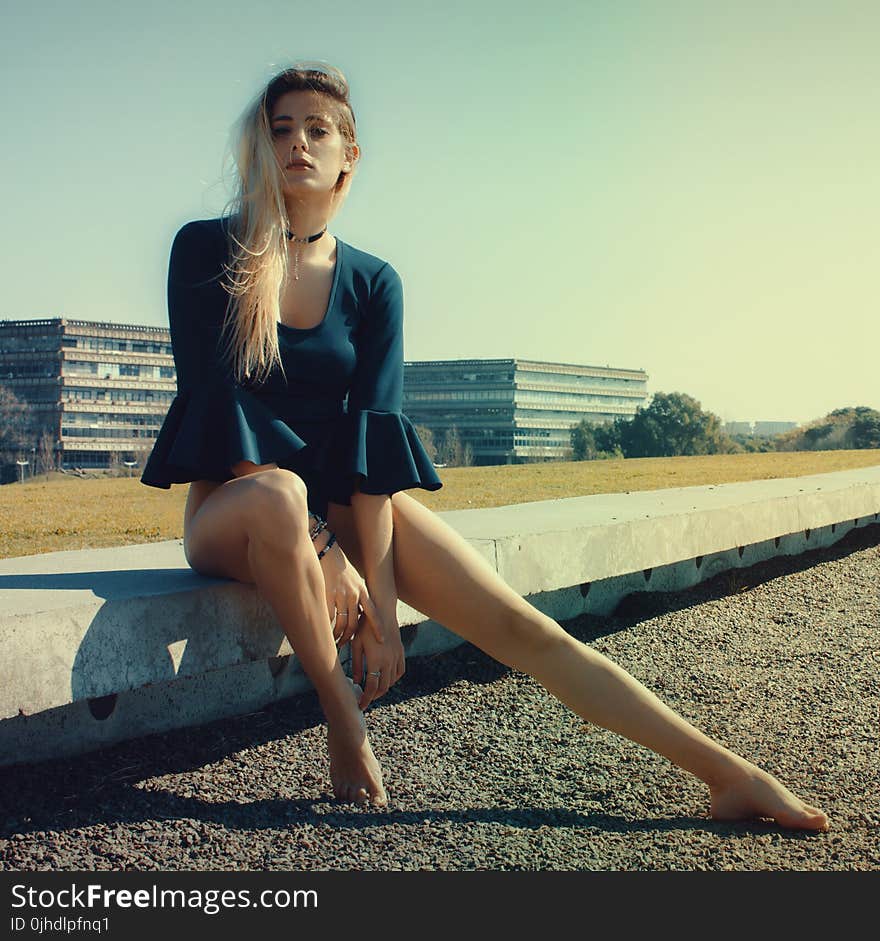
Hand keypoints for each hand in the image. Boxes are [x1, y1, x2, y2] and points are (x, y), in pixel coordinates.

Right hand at [316, 533, 383, 647]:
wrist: (328, 554)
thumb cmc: (341, 569)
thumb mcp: (354, 582)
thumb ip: (357, 597)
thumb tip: (359, 614)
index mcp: (363, 591)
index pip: (373, 613)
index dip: (377, 627)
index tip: (381, 639)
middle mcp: (354, 594)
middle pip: (354, 623)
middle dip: (350, 637)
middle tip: (345, 645)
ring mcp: (341, 595)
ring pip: (342, 623)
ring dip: (338, 635)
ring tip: (335, 640)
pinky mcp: (328, 595)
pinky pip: (329, 617)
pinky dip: (328, 626)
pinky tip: (325, 630)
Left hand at [350, 606, 404, 709]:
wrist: (382, 611)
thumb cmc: (364, 626)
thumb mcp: (356, 645)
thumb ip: (356, 665)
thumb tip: (356, 682)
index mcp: (375, 660)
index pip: (371, 687)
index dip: (365, 699)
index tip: (360, 705)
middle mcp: (388, 661)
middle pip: (383, 687)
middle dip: (374, 696)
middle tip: (365, 699)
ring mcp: (396, 656)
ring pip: (392, 681)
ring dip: (383, 687)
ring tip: (373, 689)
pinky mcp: (401, 652)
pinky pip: (400, 671)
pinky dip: (393, 678)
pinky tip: (386, 678)